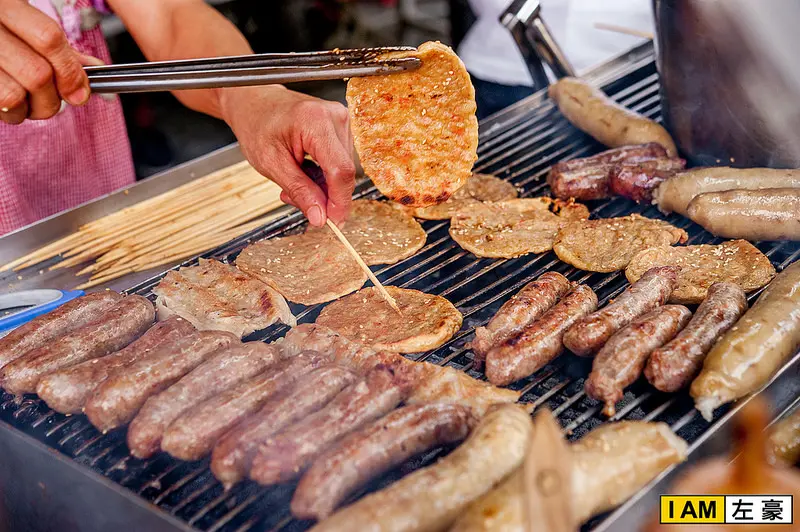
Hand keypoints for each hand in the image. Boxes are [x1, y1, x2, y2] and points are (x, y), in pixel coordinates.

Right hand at [0, 0, 90, 123]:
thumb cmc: (3, 30)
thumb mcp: (28, 26)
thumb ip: (59, 48)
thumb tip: (94, 67)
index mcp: (7, 5)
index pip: (48, 39)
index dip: (70, 71)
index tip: (79, 92)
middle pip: (37, 74)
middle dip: (53, 97)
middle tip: (52, 99)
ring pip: (14, 96)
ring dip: (31, 109)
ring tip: (28, 101)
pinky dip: (12, 113)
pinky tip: (11, 102)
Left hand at [220, 85, 355, 226]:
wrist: (254, 102)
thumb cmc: (257, 125)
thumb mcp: (271, 164)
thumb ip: (299, 191)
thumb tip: (320, 217)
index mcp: (316, 121)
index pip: (340, 170)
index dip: (339, 201)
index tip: (333, 222)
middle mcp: (335, 117)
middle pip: (343, 172)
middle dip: (324, 195)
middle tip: (293, 198)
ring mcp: (342, 120)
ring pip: (342, 170)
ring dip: (321, 185)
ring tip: (293, 179)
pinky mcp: (342, 126)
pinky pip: (339, 162)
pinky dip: (323, 174)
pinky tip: (304, 170)